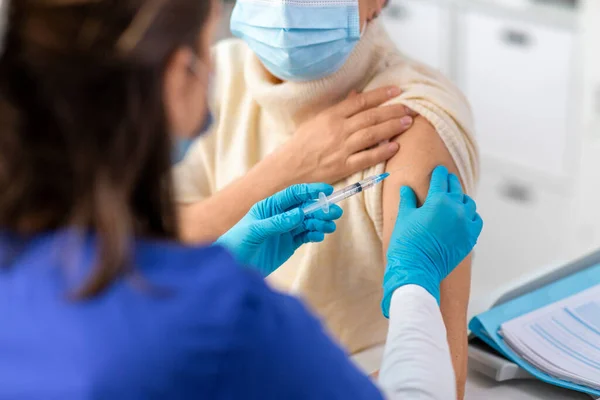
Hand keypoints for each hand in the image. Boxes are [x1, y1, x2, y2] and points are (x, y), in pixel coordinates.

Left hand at [216, 183, 342, 275]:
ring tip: (330, 226)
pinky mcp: (288, 244)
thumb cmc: (237, 243)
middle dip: (320, 209)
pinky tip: (320, 235)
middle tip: (334, 212)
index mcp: (269, 207)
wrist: (232, 265)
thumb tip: (298, 214)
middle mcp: (279, 216)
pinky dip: (315, 235)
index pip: (293, 194)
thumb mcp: (254, 231)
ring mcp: (285, 230)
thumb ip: (276, 222)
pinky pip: (305, 236)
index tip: (326, 191)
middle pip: (304, 208)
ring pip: (308, 222)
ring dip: (320, 222)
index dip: (310, 191)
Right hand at [280, 86, 415, 183]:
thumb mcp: (318, 120)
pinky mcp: (343, 166)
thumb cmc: (302, 143)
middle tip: (410, 107)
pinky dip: (382, 152)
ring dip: (392, 127)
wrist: (288, 168)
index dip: (381, 94)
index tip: (397, 91)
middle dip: (393, 110)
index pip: (361, 101)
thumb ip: (340, 107)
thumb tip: (357, 94)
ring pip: (372, 135)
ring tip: (408, 122)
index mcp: (331, 116)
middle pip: (371, 116)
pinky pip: (366, 158)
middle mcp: (338, 130)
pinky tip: (395, 147)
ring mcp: (341, 148)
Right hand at [381, 166, 482, 316]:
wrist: (416, 269)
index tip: (439, 169)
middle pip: (456, 189)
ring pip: (469, 204)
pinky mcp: (470, 238)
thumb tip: (406, 188)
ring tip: (456, 198)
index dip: (439, 173)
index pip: (440, 180)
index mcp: (438, 200)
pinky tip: (464, 216)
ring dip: (462, 199)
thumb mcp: (404, 217)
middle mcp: (456, 209)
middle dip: (451, 182)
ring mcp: (466, 224)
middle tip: (447, 179)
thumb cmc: (406, 242)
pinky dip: (471, 216)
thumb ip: (408, 200)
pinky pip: (476, 221)